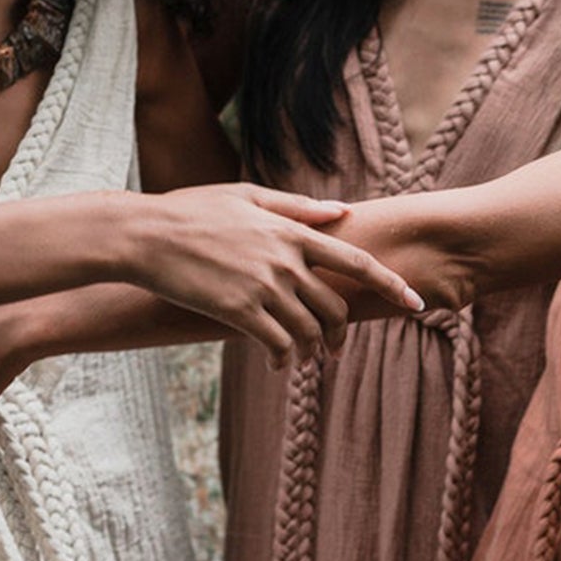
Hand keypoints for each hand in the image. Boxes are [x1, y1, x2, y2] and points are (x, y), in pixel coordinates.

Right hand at [134, 184, 424, 365]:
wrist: (144, 235)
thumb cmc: (191, 211)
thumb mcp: (247, 195)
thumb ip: (297, 206)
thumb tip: (342, 212)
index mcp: (292, 230)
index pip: (357, 262)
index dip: (392, 285)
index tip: (416, 304)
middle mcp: (285, 259)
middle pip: (335, 306)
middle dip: (342, 332)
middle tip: (336, 349)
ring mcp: (263, 287)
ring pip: (309, 331)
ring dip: (312, 350)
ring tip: (303, 359)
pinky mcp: (238, 312)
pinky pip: (277, 345)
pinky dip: (283, 359)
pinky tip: (276, 364)